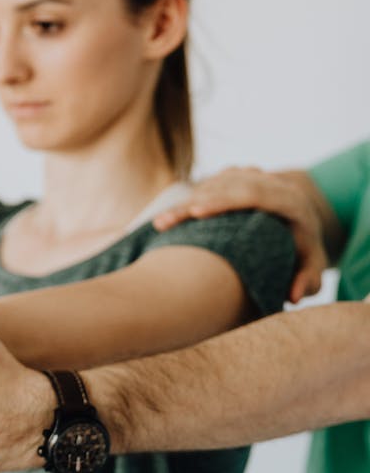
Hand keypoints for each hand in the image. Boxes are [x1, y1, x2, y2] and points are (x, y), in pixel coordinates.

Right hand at [153, 167, 326, 301]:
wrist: (302, 219)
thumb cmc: (303, 250)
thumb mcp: (313, 266)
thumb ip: (309, 281)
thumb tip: (293, 296)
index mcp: (291, 202)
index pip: (254, 193)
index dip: (223, 200)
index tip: (195, 212)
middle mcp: (272, 183)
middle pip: (226, 186)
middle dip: (191, 203)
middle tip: (163, 223)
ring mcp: (253, 176)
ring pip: (212, 183)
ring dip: (183, 202)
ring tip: (160, 224)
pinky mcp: (236, 177)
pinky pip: (209, 183)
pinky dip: (188, 198)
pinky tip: (172, 216)